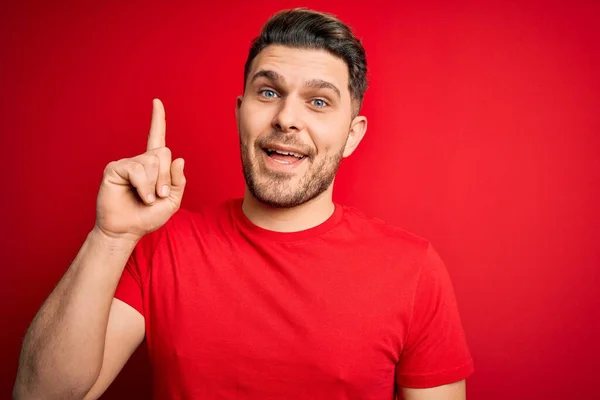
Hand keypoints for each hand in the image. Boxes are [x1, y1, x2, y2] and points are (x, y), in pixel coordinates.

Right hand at [94, 99, 185, 241]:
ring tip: (148, 198)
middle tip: (160, 195)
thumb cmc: (148, 217)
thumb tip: (178, 158)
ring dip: (154, 184)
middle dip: (165, 176)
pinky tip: (142, 196)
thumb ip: (178, 181)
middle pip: (162, 153)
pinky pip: (136, 169)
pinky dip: (144, 186)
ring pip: (151, 161)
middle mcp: (140, 161)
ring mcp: (127, 164)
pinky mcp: (114, 169)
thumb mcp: (172, 200)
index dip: (158, 119)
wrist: (127, 231)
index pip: (157, 138)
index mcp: (155, 166)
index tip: (156, 102)